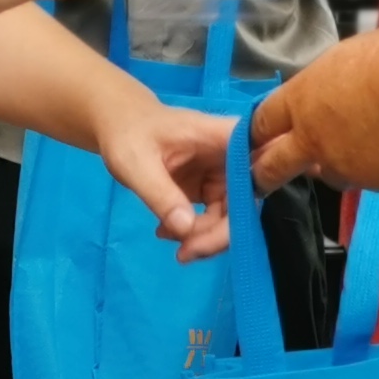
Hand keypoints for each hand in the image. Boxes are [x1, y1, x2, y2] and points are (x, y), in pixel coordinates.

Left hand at [95, 97, 237, 263]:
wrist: (120, 126)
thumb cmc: (128, 134)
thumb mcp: (136, 163)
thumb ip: (161, 194)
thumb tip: (187, 230)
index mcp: (226, 136)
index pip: (258, 169)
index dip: (249, 202)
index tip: (219, 231)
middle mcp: (235, 156)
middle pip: (246, 201)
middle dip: (219, 233)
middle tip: (187, 252)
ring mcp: (224, 174)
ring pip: (232, 216)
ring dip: (204, 238)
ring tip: (171, 242)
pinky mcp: (212, 189)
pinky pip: (215, 219)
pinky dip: (193, 233)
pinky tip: (165, 231)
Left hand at [250, 25, 378, 194]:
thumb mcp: (347, 59)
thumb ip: (326, 85)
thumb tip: (328, 92)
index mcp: (303, 99)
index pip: (261, 122)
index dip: (255, 133)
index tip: (251, 140)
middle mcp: (314, 139)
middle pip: (273, 168)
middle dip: (262, 176)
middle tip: (258, 181)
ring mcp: (345, 166)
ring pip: (333, 174)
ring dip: (343, 164)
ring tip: (375, 138)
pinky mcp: (376, 184)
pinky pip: (376, 179)